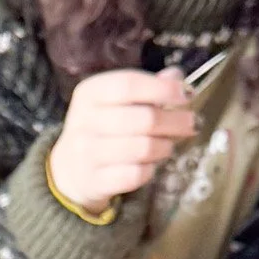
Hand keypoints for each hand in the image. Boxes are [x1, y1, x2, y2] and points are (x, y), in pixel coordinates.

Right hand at [48, 67, 195, 213]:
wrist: (67, 171)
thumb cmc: (100, 129)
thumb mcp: (115, 101)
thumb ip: (146, 87)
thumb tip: (177, 77)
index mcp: (90, 93)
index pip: (129, 85)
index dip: (161, 89)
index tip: (185, 95)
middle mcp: (84, 121)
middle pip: (142, 119)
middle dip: (173, 121)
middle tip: (190, 123)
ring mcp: (87, 153)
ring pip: (142, 148)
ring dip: (164, 146)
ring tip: (168, 145)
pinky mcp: (94, 181)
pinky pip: (135, 175)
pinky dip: (149, 170)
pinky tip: (149, 165)